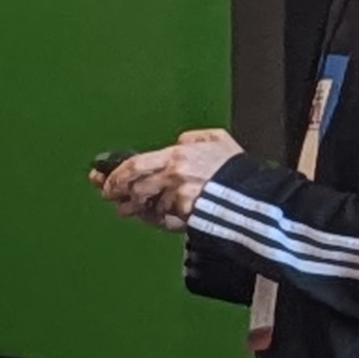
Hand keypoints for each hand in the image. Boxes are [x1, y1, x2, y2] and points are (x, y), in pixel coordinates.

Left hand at [100, 129, 239, 227]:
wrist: (254, 192)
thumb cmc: (237, 168)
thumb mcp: (219, 140)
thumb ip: (196, 137)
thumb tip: (180, 140)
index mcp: (179, 154)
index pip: (135, 164)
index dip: (116, 175)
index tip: (104, 180)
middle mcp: (175, 174)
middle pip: (134, 186)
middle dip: (118, 193)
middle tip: (110, 196)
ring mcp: (178, 195)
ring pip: (147, 205)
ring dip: (137, 209)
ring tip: (131, 210)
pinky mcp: (185, 214)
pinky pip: (164, 219)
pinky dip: (159, 220)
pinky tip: (158, 218)